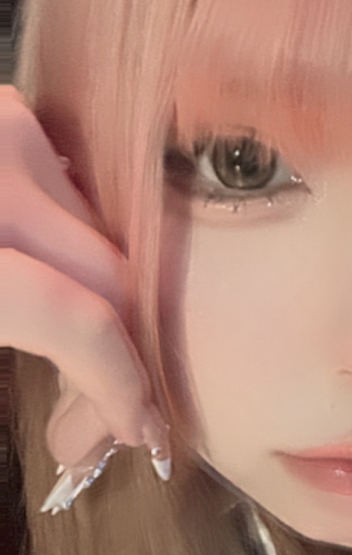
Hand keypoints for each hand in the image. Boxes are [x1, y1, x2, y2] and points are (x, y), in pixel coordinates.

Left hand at [0, 86, 169, 502]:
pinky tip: (42, 301)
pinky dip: (65, 259)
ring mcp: (4, 128)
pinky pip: (65, 201)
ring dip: (94, 307)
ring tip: (63, 368)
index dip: (119, 391)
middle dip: (117, 360)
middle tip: (91, 429)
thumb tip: (75, 432)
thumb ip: (7, 364)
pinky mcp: (5, 114)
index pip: (80, 321)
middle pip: (107, 276)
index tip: (136, 440)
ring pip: (94, 235)